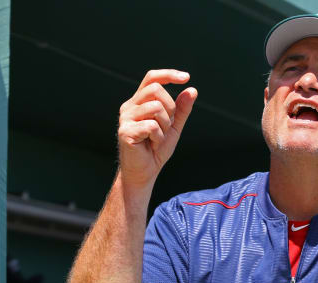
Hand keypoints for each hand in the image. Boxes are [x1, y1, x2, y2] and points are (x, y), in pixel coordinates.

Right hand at [118, 69, 197, 186]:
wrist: (145, 172)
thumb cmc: (156, 149)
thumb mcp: (174, 127)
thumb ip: (182, 109)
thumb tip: (192, 90)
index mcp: (139, 102)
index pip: (152, 78)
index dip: (169, 74)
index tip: (186, 77)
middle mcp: (129, 107)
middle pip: (155, 90)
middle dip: (170, 108)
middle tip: (167, 127)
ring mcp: (125, 118)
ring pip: (155, 107)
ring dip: (165, 126)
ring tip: (158, 138)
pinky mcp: (125, 131)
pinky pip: (151, 125)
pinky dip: (159, 137)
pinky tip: (152, 145)